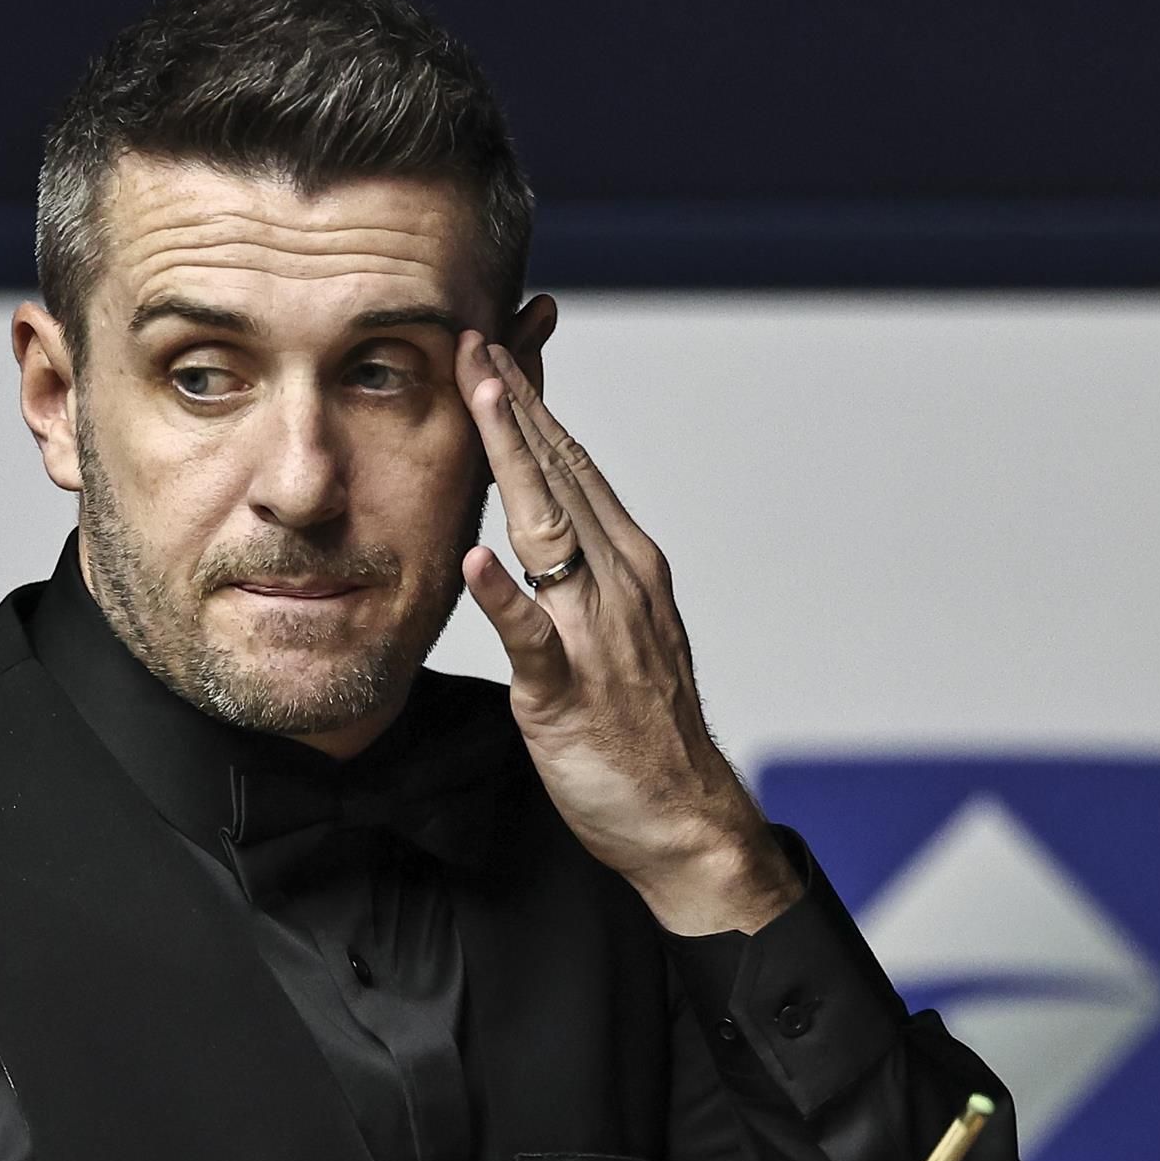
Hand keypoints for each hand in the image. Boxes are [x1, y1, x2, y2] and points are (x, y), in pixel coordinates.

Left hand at [457, 330, 802, 934]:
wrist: (685, 820)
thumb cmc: (644, 729)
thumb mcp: (619, 628)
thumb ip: (584, 571)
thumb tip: (543, 517)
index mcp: (629, 565)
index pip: (574, 465)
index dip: (532, 404)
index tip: (494, 349)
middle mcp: (620, 584)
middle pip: (561, 476)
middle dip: (514, 404)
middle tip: (473, 340)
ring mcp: (599, 635)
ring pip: (551, 531)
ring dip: (513, 461)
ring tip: (478, 401)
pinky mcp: (569, 692)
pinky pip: (534, 637)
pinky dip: (507, 596)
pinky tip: (479, 558)